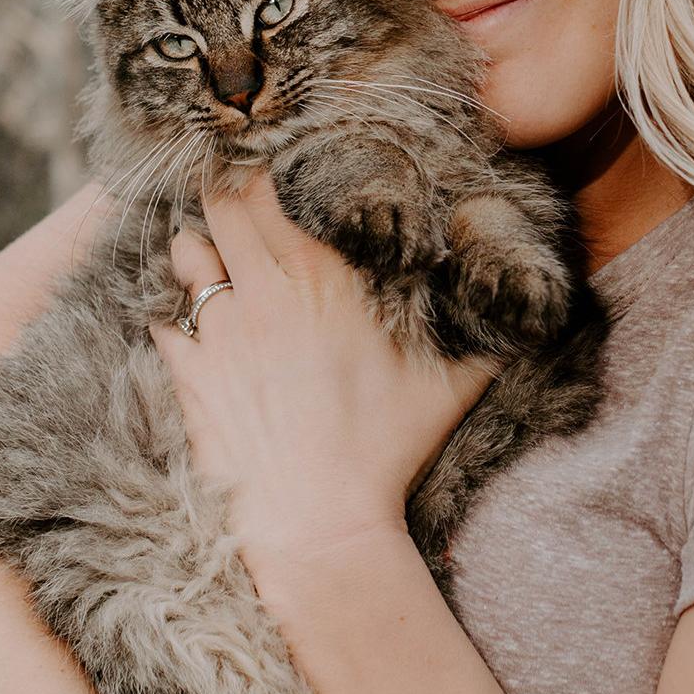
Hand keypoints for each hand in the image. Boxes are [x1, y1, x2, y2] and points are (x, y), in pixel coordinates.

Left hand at [150, 167, 498, 583]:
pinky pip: (164, 320)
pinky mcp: (189, 376)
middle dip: (224, 195)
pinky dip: (174, 312)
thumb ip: (487, 334)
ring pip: (185, 255)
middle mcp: (262, 293)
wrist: (321, 523)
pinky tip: (192, 321)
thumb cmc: (388, 449)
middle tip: (235, 194)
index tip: (271, 170)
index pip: (270, 194)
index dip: (264, 174)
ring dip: (197, 248)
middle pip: (221, 208)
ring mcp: (218, 333)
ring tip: (213, 254)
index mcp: (319, 278)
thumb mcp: (452, 385)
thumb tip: (529, 307)